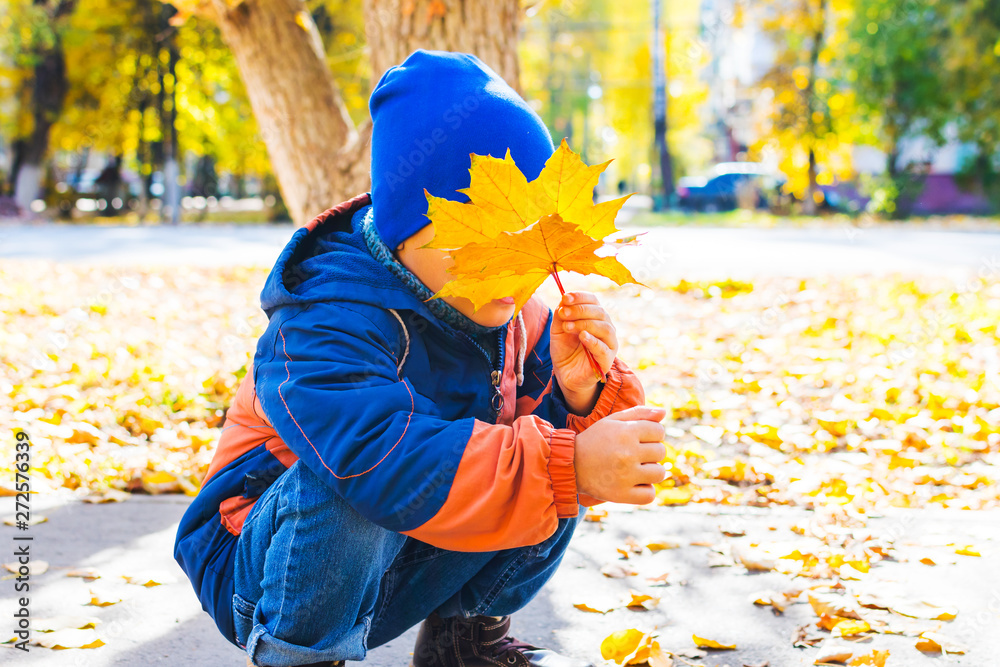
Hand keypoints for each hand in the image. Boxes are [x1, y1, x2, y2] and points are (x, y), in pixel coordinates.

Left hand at [550, 292, 618, 408]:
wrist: (566, 374)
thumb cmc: (565, 349)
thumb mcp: (558, 329)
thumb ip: (561, 315)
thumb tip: (564, 300)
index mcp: (595, 316)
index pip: (593, 300)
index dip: (580, 297)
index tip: (565, 297)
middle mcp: (606, 327)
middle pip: (599, 312)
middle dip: (579, 310)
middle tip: (563, 313)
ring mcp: (609, 343)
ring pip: (604, 328)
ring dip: (584, 323)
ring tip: (567, 326)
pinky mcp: (607, 360)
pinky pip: (603, 348)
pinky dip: (593, 340)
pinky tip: (582, 336)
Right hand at [574, 406, 666, 504]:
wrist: (570, 465)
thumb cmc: (595, 440)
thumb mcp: (613, 421)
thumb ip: (639, 413)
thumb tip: (664, 413)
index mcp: (626, 431)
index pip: (659, 431)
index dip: (652, 434)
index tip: (639, 439)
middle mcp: (627, 453)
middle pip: (660, 452)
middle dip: (650, 452)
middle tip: (633, 454)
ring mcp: (625, 475)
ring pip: (659, 473)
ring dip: (650, 471)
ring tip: (635, 469)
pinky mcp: (621, 494)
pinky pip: (649, 494)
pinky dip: (644, 490)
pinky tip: (633, 484)